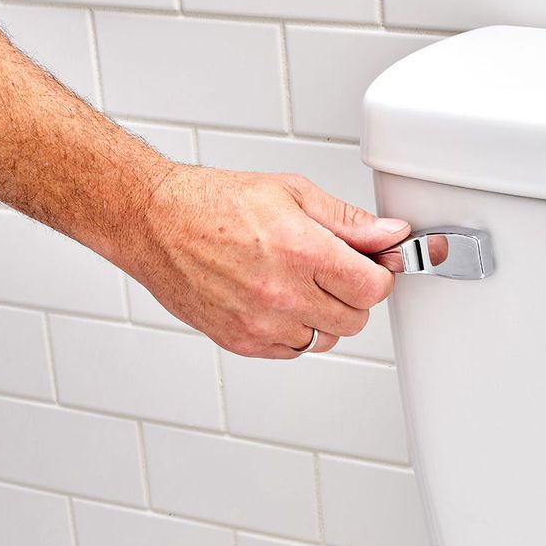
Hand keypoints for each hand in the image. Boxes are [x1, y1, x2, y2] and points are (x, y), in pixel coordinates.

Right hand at [125, 165, 409, 357]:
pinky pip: (293, 351)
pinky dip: (294, 332)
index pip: (373, 288)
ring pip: (325, 339)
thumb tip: (390, 235)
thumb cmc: (214, 203)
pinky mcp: (241, 342)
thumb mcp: (291, 194)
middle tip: (330, 272)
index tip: (367, 265)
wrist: (155, 223)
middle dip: (352, 295)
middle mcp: (283, 294)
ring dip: (322, 316)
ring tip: (296, 283)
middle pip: (355, 319)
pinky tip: (276, 301)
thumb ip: (347, 221)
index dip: (377, 275)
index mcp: (301, 252)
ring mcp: (261, 324)